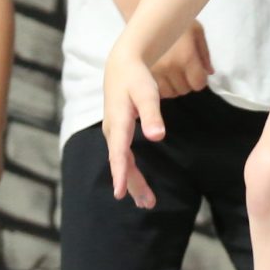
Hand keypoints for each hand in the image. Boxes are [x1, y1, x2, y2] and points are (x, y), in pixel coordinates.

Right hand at [101, 41, 161, 208]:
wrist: (122, 65)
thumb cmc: (136, 78)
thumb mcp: (147, 92)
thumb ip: (152, 114)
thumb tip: (157, 137)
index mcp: (118, 122)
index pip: (118, 152)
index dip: (119, 173)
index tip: (120, 193)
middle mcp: (112, 131)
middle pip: (121, 163)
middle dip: (132, 184)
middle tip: (147, 203)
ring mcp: (114, 133)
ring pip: (122, 162)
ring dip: (132, 182)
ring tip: (145, 202)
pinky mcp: (118, 133)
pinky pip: (122, 157)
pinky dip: (129, 172)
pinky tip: (137, 184)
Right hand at [150, 22, 213, 98]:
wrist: (147, 16)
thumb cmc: (175, 22)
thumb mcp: (196, 31)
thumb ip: (205, 54)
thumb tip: (210, 72)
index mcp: (185, 56)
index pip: (198, 84)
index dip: (200, 80)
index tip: (197, 73)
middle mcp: (170, 67)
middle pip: (185, 90)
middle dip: (187, 83)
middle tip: (184, 71)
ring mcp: (154, 72)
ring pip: (170, 93)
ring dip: (174, 87)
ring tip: (173, 74)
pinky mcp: (143, 74)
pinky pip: (156, 91)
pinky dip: (162, 88)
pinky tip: (162, 77)